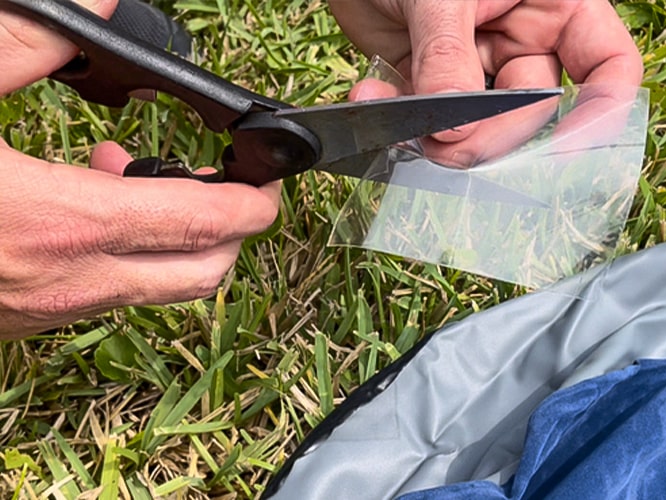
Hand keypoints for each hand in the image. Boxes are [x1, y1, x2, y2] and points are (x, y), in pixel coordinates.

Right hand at [0, 0, 280, 338]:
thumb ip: (28, 45)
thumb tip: (97, 7)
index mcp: (60, 223)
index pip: (202, 225)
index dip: (252, 204)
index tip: (270, 183)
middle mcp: (66, 282)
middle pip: (201, 275)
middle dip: (231, 232)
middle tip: (220, 182)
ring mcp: (45, 311)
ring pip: (157, 291)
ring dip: (174, 240)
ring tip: (132, 173)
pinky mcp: (20, 323)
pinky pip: (106, 295)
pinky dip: (124, 254)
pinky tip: (82, 204)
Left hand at [330, 0, 643, 164]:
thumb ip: (449, 55)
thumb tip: (456, 129)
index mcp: (555, 5)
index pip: (608, 66)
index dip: (599, 113)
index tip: (566, 154)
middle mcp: (526, 38)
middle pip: (533, 112)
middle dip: (491, 136)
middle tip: (447, 145)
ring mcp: (480, 63)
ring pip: (479, 125)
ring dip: (439, 135)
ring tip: (402, 123)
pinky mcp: (435, 81)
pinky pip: (428, 116)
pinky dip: (400, 117)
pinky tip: (371, 95)